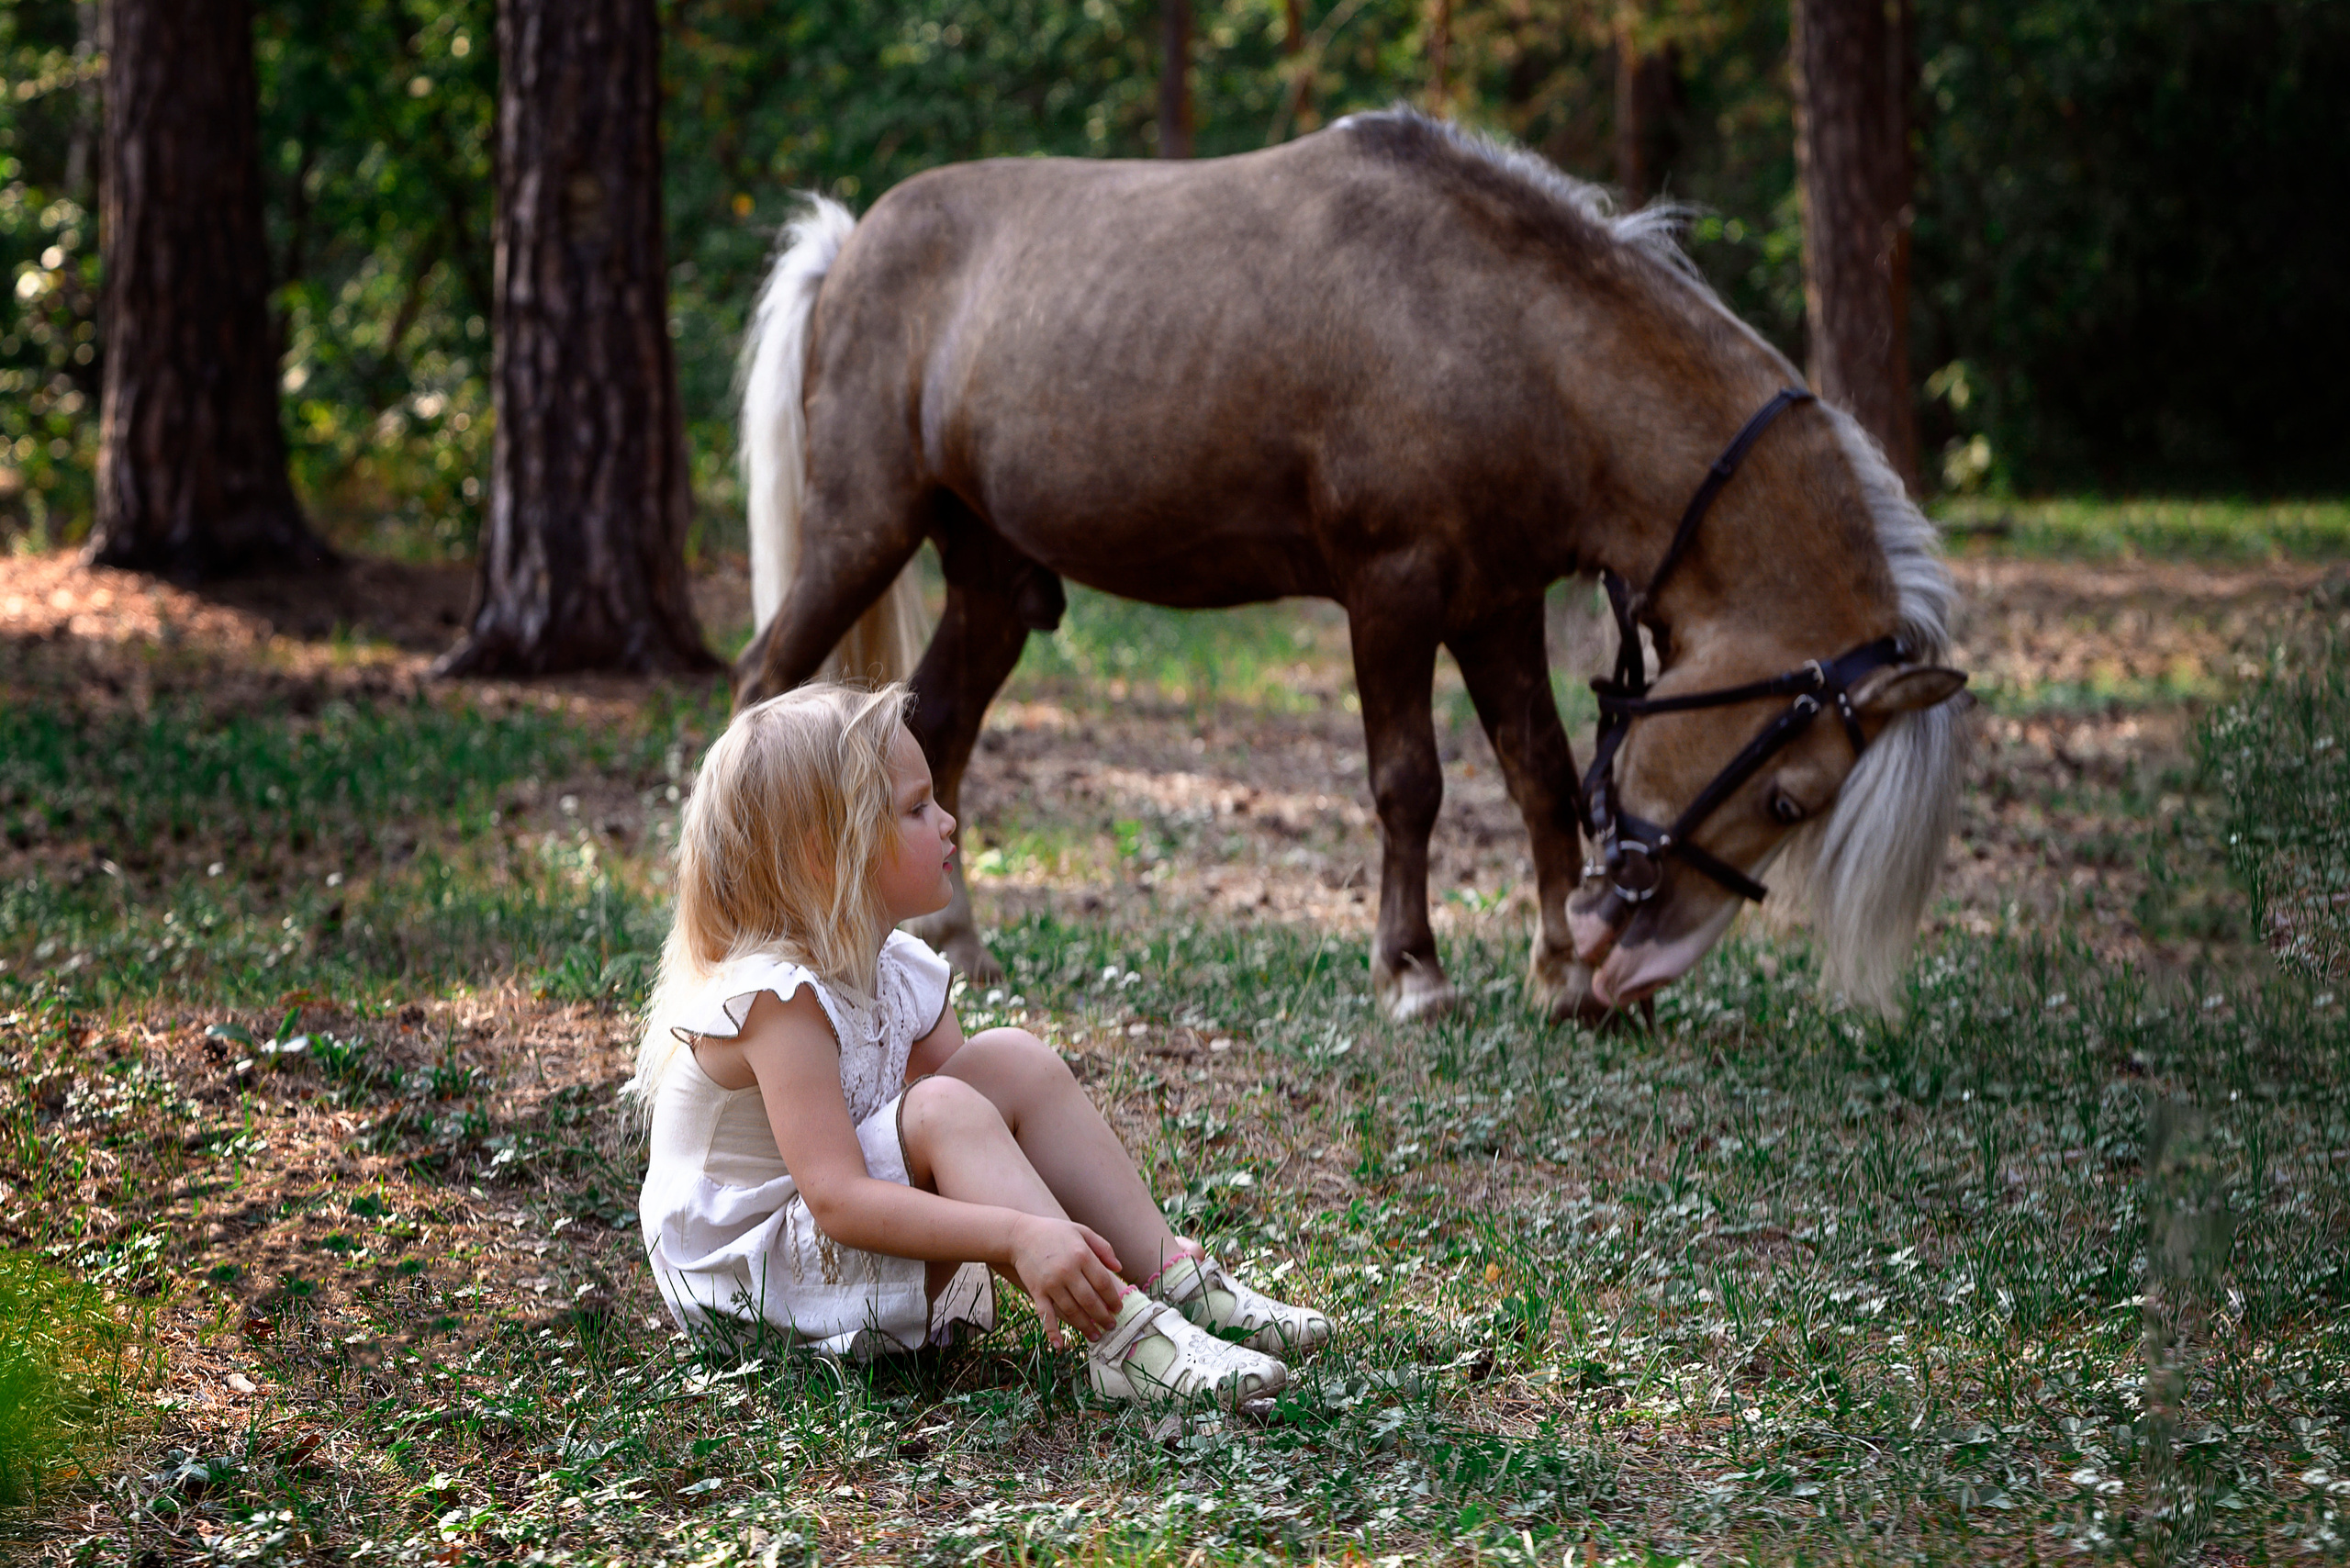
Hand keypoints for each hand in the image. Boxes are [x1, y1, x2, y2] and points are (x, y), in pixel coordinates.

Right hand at [1007, 1215, 1124, 1348]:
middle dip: (1103, 1316)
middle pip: (1090, 1300)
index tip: (1118, 1308)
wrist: (1019, 1235)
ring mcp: (1051, 1283)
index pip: (1103, 1283)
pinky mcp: (1037, 1292)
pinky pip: (1046, 1315)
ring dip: (1085, 1326)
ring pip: (1072, 1311)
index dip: (1113, 1298)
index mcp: (1081, 1255)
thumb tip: (1119, 1268)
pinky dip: (1052, 1332)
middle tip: (1111, 1326)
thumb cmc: (1054, 1232)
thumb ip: (1103, 1248)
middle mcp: (1067, 1271)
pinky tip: (1060, 1345)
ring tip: (1096, 1336)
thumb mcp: (1082, 1231)